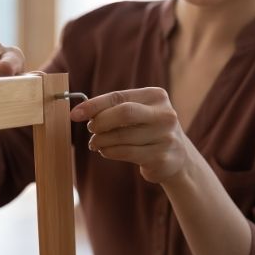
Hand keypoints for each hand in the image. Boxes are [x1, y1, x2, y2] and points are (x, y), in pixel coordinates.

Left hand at [70, 87, 190, 183]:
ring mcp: (166, 137)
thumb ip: (114, 109)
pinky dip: (110, 152)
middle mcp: (165, 114)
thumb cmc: (149, 130)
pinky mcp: (162, 158)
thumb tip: (81, 111)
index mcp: (157, 96)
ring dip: (102, 141)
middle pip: (124, 113)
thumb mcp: (138, 113)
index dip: (94, 105)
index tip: (75, 114)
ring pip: (123, 137)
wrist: (179, 157)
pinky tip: (106, 151)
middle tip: (91, 130)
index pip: (119, 96)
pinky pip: (127, 153)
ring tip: (96, 143)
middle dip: (101, 122)